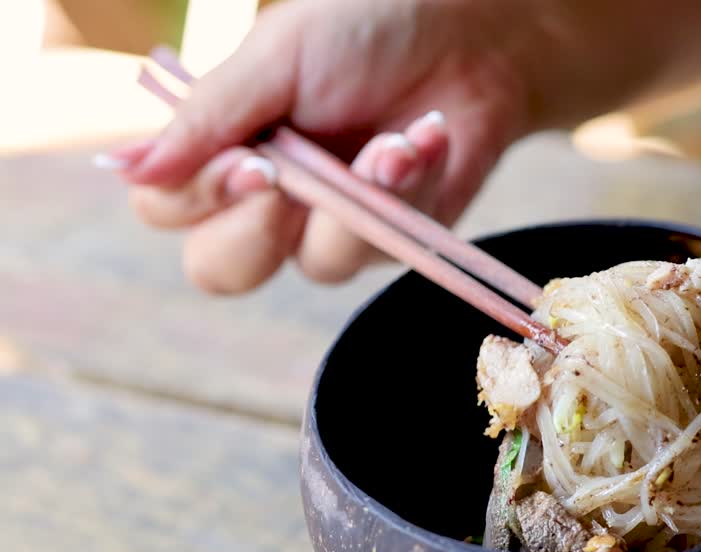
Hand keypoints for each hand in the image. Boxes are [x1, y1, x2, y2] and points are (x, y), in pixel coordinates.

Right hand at [103, 0, 531, 292]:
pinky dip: (412, 187)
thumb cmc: (365, 28)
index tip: (250, 162)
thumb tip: (123, 168)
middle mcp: (269, 198)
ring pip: (319, 267)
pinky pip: (391, 245)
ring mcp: (333, 226)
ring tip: (395, 142)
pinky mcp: (397, 239)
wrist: (471, 30)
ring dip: (360, 201)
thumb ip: (208, 115)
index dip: (198, 198)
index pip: (167, 207)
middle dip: (260, 231)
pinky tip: (428, 137)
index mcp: (222, 145)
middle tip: (292, 181)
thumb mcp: (277, 56)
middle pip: (223, 269)